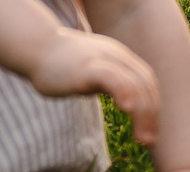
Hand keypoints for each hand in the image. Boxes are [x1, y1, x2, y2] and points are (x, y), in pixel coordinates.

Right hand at [30, 27, 161, 145]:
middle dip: (150, 114)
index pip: (146, 81)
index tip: (151, 131)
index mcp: (120, 58)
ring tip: (141, 137)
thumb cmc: (63, 64)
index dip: (152, 106)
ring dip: (142, 112)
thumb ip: (111, 82)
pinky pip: (111, 76)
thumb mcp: (94, 72)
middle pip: (144, 83)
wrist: (36, 47)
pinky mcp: (86, 67)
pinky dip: (123, 91)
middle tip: (149, 141)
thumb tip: (126, 100)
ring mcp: (102, 59)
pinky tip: (126, 109)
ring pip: (133, 82)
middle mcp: (116, 56)